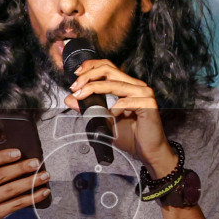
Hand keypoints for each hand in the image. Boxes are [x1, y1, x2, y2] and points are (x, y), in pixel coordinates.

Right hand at [0, 149, 48, 218]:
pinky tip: (42, 192)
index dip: (2, 156)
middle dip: (21, 168)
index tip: (18, 152)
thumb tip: (3, 143)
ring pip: (10, 191)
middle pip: (0, 176)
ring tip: (44, 176)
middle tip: (36, 163)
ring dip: (30, 182)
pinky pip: (15, 205)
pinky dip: (31, 198)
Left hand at [66, 60, 176, 177]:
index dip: (91, 66)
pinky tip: (113, 115)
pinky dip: (116, 108)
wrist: (148, 152)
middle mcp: (136, 86)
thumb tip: (70, 98)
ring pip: (115, 84)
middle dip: (88, 76)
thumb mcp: (104, 120)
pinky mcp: (148, 104)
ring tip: (82, 96)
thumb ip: (88, 108)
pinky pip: (127, 101)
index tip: (76, 75)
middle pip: (109, 70)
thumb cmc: (131, 136)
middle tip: (75, 87)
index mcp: (127, 86)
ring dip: (95, 88)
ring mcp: (144, 94)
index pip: (108, 67)